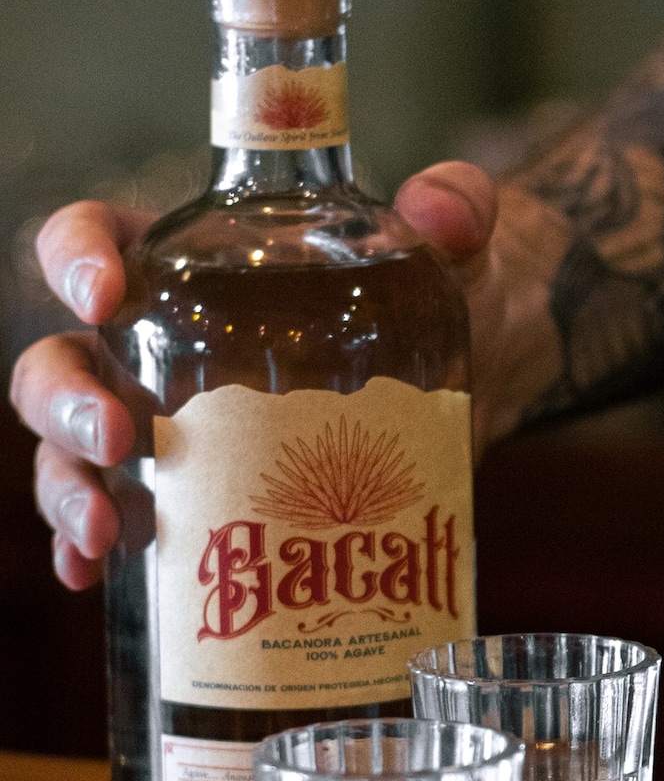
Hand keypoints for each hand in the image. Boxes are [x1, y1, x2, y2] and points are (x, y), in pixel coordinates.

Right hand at [10, 167, 567, 593]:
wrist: (485, 372)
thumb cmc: (444, 288)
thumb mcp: (454, 240)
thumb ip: (455, 206)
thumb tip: (445, 212)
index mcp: (192, 260)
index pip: (97, 238)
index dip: (76, 257)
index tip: (106, 293)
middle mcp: (158, 342)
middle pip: (62, 361)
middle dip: (68, 403)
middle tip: (120, 441)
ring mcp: (170, 427)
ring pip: (72, 450)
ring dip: (68, 490)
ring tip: (107, 532)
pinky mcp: (200, 494)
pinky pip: (119, 522)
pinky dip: (91, 550)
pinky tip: (93, 574)